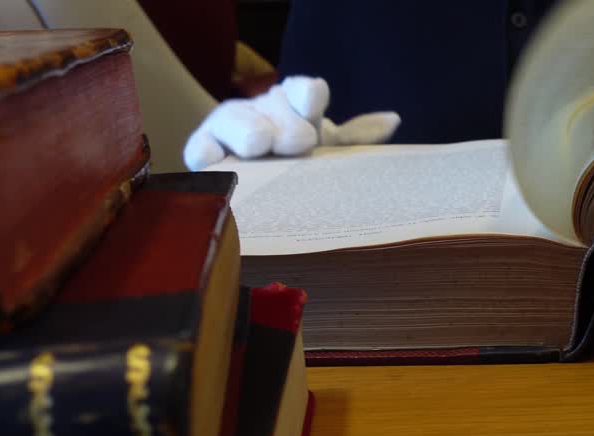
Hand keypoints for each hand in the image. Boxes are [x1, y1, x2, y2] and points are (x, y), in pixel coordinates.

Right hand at [184, 76, 400, 170]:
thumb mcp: (328, 150)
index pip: (303, 90)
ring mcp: (229, 129)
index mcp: (294, 105)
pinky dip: (205, 154)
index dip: (308, 95)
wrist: (256, 185)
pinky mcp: (203, 152)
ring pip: (233, 121)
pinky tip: (213, 161)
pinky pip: (200, 149)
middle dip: (284, 121)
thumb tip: (393, 122)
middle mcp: (262, 111)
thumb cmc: (298, 161)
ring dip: (248, 131)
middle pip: (270, 106)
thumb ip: (356, 137)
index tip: (314, 105)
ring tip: (259, 145)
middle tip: (298, 142)